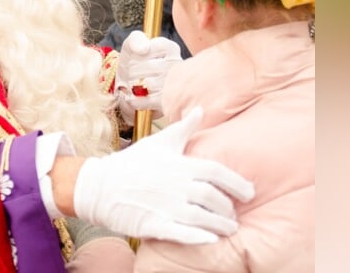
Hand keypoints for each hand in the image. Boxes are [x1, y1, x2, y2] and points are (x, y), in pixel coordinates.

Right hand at [72, 107, 254, 243]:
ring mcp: (164, 206)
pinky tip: (211, 240)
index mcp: (179, 164)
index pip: (216, 172)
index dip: (236, 183)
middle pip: (213, 198)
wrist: (100, 186)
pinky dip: (199, 237)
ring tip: (229, 229)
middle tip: (234, 215)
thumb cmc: (132, 163)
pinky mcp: (153, 224)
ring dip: (220, 225)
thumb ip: (183, 128)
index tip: (249, 193)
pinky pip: (181, 233)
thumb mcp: (158, 142)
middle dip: (228, 209)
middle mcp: (175, 185)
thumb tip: (200, 110)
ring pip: (202, 218)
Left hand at [114, 30, 182, 122]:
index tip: (135, 56)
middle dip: (132, 70)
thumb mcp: (131, 45)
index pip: (154, 47)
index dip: (138, 53)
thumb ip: (135, 40)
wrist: (128, 86)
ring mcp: (174, 86)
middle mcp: (177, 66)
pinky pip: (146, 101)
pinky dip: (134, 99)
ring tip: (133, 83)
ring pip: (148, 84)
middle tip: (131, 73)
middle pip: (149, 67)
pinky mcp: (166, 103)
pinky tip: (133, 95)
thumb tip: (144, 48)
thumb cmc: (133, 62)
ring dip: (133, 85)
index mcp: (171, 49)